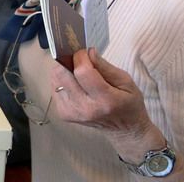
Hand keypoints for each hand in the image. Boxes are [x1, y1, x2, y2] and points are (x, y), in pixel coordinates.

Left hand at [51, 48, 166, 162]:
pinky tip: (75, 84)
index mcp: (105, 100)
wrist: (125, 130)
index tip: (86, 53)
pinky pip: (55, 87)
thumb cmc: (128, 103)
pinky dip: (62, 81)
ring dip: (65, 70)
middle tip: (81, 61)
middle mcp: (85, 108)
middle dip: (70, 61)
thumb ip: (105, 66)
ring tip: (80, 74)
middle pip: (63, 73)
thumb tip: (87, 52)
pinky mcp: (64, 114)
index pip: (82, 72)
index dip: (81, 57)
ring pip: (56, 78)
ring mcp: (72, 112)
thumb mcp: (126, 82)